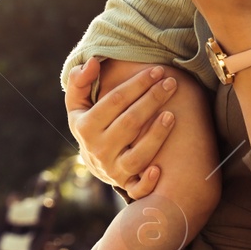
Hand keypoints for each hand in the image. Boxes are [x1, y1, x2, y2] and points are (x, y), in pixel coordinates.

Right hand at [64, 57, 177, 197]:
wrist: (93, 160)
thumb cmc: (90, 123)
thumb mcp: (78, 104)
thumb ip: (80, 81)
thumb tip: (92, 62)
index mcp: (85, 126)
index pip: (115, 100)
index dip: (137, 84)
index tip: (157, 70)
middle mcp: (98, 149)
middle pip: (130, 123)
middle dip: (152, 100)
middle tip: (171, 82)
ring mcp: (112, 169)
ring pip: (137, 155)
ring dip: (156, 136)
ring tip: (172, 115)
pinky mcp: (125, 184)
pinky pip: (137, 187)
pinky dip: (147, 182)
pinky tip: (160, 169)